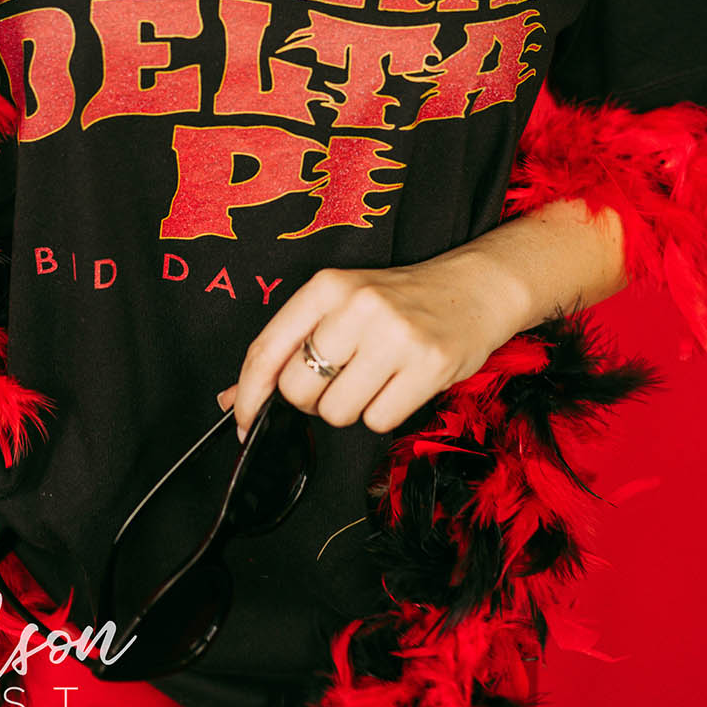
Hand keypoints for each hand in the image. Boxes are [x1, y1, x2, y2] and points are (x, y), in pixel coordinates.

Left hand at [215, 253, 522, 440]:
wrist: (475, 288)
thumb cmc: (398, 301)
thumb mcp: (340, 305)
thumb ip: (288, 347)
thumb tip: (231, 398)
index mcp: (328, 285)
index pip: (268, 348)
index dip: (248, 393)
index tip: (242, 419)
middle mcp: (358, 306)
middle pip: (298, 389)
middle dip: (311, 400)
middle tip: (337, 382)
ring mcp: (395, 336)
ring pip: (337, 412)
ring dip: (349, 409)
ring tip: (373, 379)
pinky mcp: (428, 366)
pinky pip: (378, 421)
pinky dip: (383, 414)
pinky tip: (399, 385)